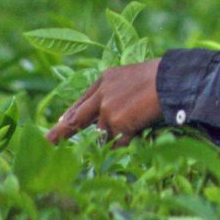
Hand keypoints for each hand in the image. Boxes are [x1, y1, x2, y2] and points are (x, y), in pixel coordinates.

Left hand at [46, 58, 162, 145]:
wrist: (172, 80)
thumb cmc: (160, 78)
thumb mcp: (133, 78)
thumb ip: (117, 93)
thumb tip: (108, 115)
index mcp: (105, 79)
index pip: (83, 100)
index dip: (71, 113)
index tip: (61, 122)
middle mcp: (102, 94)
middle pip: (77, 118)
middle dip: (60, 132)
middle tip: (47, 141)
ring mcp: (107, 109)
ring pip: (102, 133)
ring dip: (114, 136)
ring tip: (135, 124)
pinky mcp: (117, 123)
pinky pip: (117, 142)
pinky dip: (126, 141)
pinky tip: (138, 131)